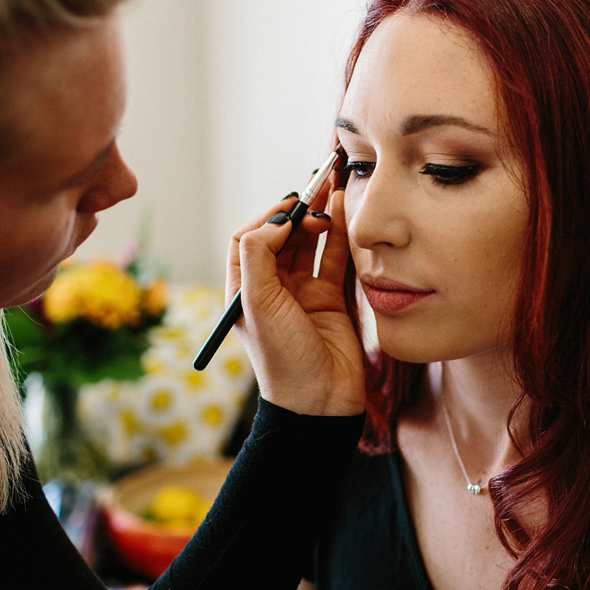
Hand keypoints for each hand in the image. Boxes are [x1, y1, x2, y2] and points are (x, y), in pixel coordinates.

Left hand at [227, 189, 364, 416]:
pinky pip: (334, 259)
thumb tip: (274, 220)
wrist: (319, 402)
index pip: (250, 238)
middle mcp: (272, 288)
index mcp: (245, 289)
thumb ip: (259, 255)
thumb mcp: (257, 303)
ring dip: (320, 217)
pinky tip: (345, 213)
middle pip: (282, 236)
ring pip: (310, 243)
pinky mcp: (331, 300)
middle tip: (317, 187)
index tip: (290, 205)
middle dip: (298, 210)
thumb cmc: (282, 359)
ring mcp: (303, 293)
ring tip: (333, 189)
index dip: (269, 216)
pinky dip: (340, 235)